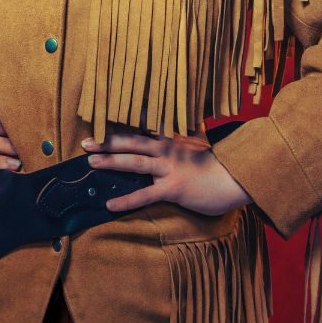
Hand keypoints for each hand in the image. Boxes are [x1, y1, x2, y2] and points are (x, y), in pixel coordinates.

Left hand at [81, 130, 252, 214]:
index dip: (120, 125)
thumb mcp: (203, 140)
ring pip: (134, 162)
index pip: (141, 128)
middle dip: (107, 141)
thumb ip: (192, 129)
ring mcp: (169, 168)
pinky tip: (110, 204)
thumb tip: (192, 118)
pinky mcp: (173, 188)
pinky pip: (145, 195)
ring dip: (111, 161)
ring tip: (91, 162)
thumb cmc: (218, 162)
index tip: (100, 120)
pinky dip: (126, 200)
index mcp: (171, 138)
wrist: (236, 177)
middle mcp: (167, 149)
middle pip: (131, 142)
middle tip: (85, 142)